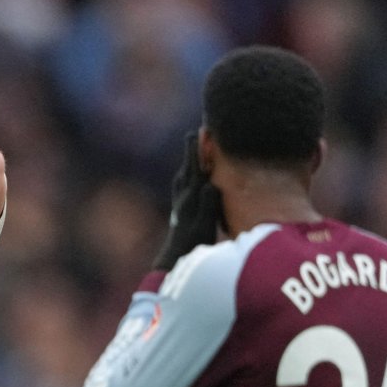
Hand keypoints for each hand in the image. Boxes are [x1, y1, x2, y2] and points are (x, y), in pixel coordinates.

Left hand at [154, 131, 223, 270]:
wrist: (175, 257)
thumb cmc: (194, 242)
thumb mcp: (206, 223)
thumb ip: (209, 203)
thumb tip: (211, 184)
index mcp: (192, 194)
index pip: (196, 164)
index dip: (199, 146)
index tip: (203, 128)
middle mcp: (183, 193)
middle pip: (188, 164)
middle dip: (193, 148)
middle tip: (198, 131)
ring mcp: (179, 199)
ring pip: (184, 173)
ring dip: (190, 160)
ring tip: (194, 147)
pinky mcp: (179, 207)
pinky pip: (183, 182)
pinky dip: (188, 172)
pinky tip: (188, 174)